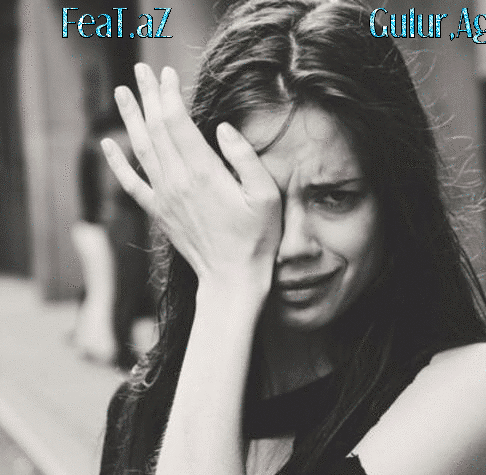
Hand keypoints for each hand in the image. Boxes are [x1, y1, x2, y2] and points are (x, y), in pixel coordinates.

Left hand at [101, 63, 281, 295]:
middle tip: (143, 72)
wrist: (231, 280)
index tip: (169, 73)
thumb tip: (223, 128)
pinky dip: (118, 162)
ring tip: (122, 92)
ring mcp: (164, 198)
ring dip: (131, 118)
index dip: (170, 94)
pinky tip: (109, 143)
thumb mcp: (266, 197)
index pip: (177, 122)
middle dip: (148, 96)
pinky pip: (131, 183)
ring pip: (141, 149)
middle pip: (156, 129)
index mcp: (203, 173)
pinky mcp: (159, 213)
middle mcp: (177, 182)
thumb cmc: (256, 240)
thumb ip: (246, 158)